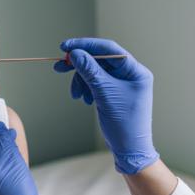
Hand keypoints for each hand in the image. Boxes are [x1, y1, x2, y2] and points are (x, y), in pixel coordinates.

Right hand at [54, 38, 158, 173]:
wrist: (129, 149)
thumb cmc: (124, 123)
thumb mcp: (104, 94)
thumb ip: (90, 71)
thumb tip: (76, 53)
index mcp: (135, 71)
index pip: (108, 49)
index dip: (86, 45)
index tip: (66, 47)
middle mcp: (130, 74)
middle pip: (100, 60)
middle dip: (80, 65)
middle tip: (60, 67)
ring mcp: (122, 84)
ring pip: (95, 72)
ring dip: (81, 80)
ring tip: (76, 95)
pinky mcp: (114, 92)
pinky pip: (95, 83)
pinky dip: (86, 88)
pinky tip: (84, 99)